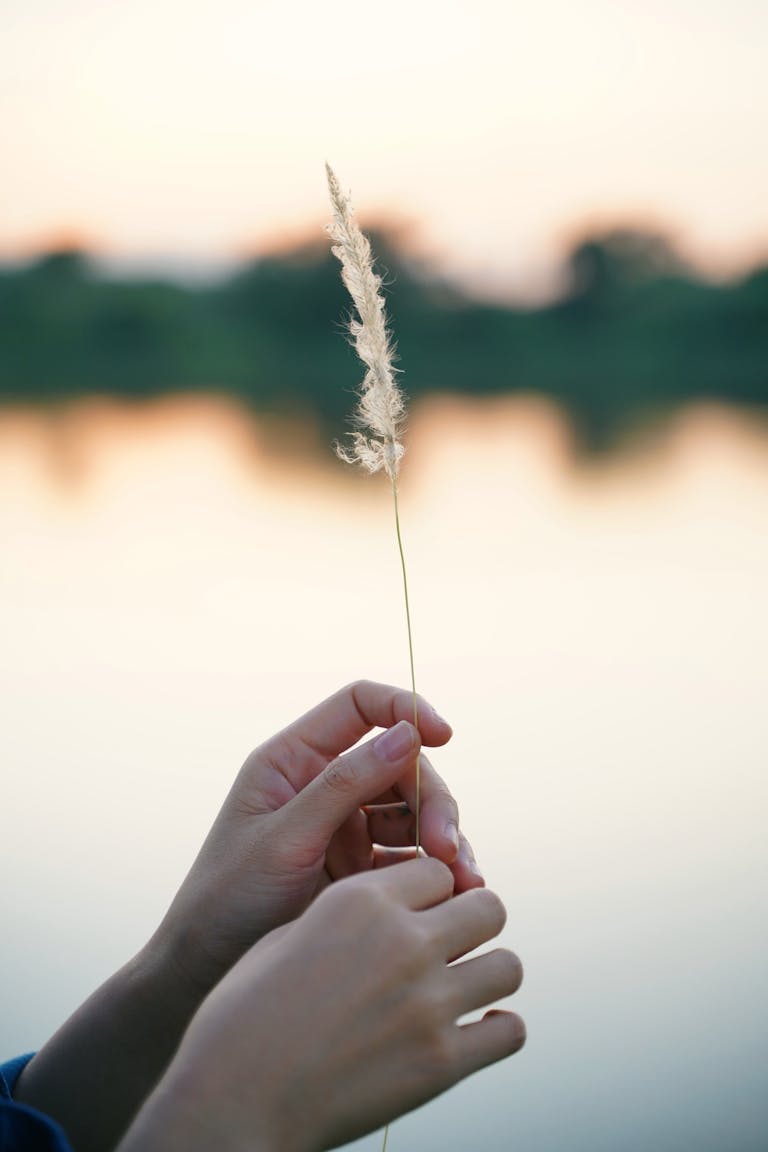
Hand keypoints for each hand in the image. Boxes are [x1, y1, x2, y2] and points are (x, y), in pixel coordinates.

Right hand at [119, 859, 524, 1151]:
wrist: (231, 1101)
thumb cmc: (243, 1019)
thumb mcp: (287, 936)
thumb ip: (346, 915)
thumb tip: (385, 911)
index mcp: (360, 901)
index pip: (437, 870)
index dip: (431, 891)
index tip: (420, 912)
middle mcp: (403, 941)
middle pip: (488, 907)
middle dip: (473, 923)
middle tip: (452, 948)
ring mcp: (428, 1003)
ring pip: (508, 966)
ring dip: (488, 975)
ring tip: (464, 990)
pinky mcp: (441, 1063)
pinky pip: (509, 1031)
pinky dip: (496, 1032)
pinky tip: (472, 1033)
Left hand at [154, 680, 482, 995]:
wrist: (204, 976)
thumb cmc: (227, 900)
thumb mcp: (283, 840)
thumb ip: (343, 786)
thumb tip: (406, 735)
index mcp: (294, 760)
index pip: (359, 706)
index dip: (404, 709)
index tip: (441, 734)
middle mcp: (324, 785)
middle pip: (401, 764)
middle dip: (432, 799)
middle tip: (446, 849)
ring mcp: (345, 827)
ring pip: (415, 811)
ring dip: (444, 838)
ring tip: (462, 882)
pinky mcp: (362, 871)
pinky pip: (414, 858)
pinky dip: (440, 872)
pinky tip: (458, 896)